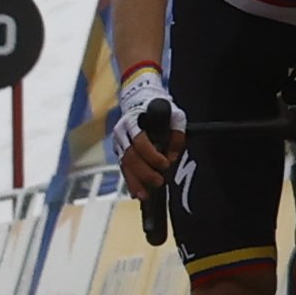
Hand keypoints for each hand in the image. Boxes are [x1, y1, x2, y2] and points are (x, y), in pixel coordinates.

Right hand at [113, 68, 183, 192]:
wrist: (138, 99)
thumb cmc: (158, 107)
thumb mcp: (175, 115)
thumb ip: (177, 134)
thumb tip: (172, 156)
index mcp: (134, 121)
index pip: (140, 142)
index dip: (152, 155)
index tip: (165, 164)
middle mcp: (122, 132)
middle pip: (130, 157)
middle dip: (144, 172)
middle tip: (159, 182)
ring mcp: (119, 142)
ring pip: (124, 165)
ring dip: (135, 181)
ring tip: (145, 195)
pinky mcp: (119, 150)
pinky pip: (123, 168)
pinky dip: (130, 181)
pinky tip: (137, 192)